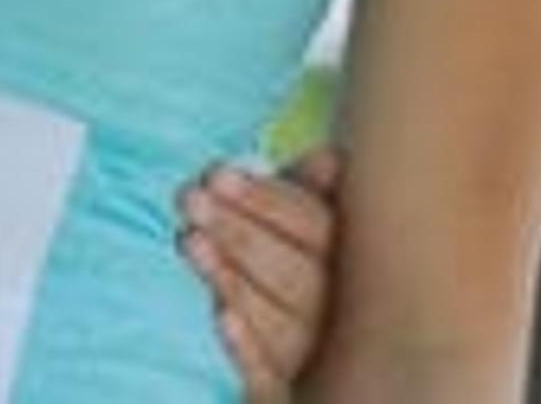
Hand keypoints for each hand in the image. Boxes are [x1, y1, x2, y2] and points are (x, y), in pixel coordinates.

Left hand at [181, 145, 343, 399]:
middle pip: (298, 275)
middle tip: (190, 198)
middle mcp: (341, 310)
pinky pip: (272, 376)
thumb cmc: (302, 269)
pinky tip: (221, 317)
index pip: (316, 228)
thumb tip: (327, 159)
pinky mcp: (287, 390)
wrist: (313, 350)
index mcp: (351, 262)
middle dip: (241, 233)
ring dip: (235, 281)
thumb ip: (310, 194)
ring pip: (282, 323)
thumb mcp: (307, 227)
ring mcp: (317, 354)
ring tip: (189, 241)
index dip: (267, 200)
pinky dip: (249, 348)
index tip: (218, 174)